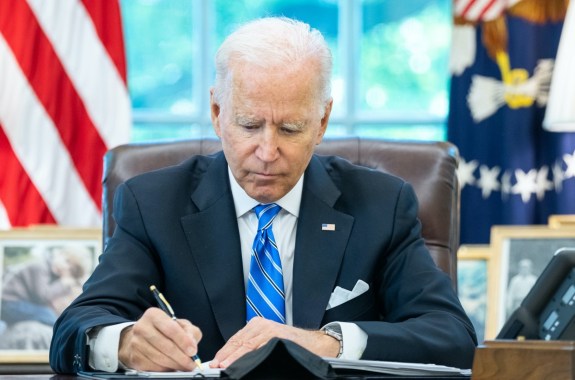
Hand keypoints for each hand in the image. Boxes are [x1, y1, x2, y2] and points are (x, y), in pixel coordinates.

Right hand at [119, 307, 201, 370]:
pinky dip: (165, 369)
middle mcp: (142, 327)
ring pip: (160, 358)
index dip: (184, 341)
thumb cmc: (164, 330)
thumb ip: (190, 332)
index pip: (171, 329)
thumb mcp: (181, 325)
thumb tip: (192, 345)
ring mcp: (136, 343)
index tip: (193, 351)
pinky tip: (172, 366)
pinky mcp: (135, 357)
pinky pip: (153, 367)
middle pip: (166, 345)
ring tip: (184, 366)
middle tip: (191, 363)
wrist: (142, 338)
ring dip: (175, 364)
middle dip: (181, 357)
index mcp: (154, 315)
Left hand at [210, 317, 339, 367]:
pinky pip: (256, 347)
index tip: (213, 363)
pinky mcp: (275, 336)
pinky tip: (238, 364)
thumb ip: (253, 347)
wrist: (316, 344)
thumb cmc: (293, 345)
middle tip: (214, 367)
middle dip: (224, 356)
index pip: (235, 339)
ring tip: (222, 367)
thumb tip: (233, 362)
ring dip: (232, 357)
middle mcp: (261, 324)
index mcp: (258, 325)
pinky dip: (245, 356)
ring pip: (245, 344)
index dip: (223, 352)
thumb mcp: (269, 342)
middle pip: (237, 341)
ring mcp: (268, 329)